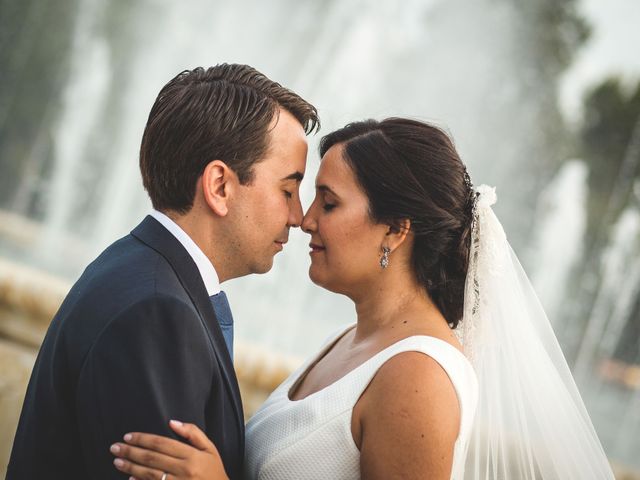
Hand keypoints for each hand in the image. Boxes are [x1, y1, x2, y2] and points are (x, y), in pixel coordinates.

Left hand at [110, 419, 228, 479]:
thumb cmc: (214, 470)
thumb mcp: (210, 448)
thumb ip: (193, 433)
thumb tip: (172, 422)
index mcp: (192, 456)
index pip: (162, 444)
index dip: (143, 439)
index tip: (129, 436)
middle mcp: (183, 470)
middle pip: (152, 458)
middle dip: (131, 452)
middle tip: (115, 447)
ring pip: (149, 474)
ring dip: (131, 467)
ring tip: (117, 461)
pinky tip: (130, 478)